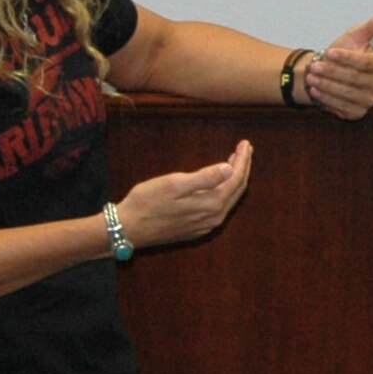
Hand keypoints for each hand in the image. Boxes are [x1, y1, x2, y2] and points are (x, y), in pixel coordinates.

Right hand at [117, 141, 252, 247]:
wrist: (128, 229)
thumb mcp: (174, 184)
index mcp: (211, 204)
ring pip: (228, 199)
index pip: (236, 179)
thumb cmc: (147, 202)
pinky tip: (219, 183)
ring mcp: (206, 225)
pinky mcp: (197, 229)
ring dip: (234, 179)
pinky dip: (223, 191)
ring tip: (235, 161)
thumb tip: (229, 168)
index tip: (245, 144)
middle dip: (242, 168)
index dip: (242, 161)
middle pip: (236, 190)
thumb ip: (204, 178)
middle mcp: (214, 218)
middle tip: (244, 149)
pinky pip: (219, 207)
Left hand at [305, 6, 372, 117]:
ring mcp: (369, 100)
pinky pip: (342, 107)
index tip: (330, 52)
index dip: (347, 58)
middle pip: (355, 79)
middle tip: (315, 66)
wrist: (327, 71)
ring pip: (347, 94)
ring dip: (327, 86)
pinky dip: (327, 99)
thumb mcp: (356, 35)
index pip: (366, 63)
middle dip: (333, 72)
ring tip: (312, 77)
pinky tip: (316, 90)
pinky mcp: (357, 112)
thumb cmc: (342, 52)